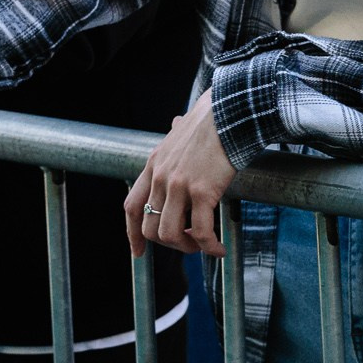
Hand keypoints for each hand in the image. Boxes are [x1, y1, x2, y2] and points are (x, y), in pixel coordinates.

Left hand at [124, 91, 234, 257]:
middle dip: (168, 242)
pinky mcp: (202, 191)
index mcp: (153, 165)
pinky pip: (201, 231)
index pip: (132, 206)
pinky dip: (209, 246)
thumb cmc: (212, 118)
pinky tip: (219, 249)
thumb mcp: (182, 128)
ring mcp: (179, 185)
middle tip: (187, 243)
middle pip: (150, 226)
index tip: (138, 251)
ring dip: (186, 246)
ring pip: (170, 233)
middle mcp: (161, 178)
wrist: (229, 111)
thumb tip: (176, 121)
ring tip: (202, 246)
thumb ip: (175, 134)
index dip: (132, 233)